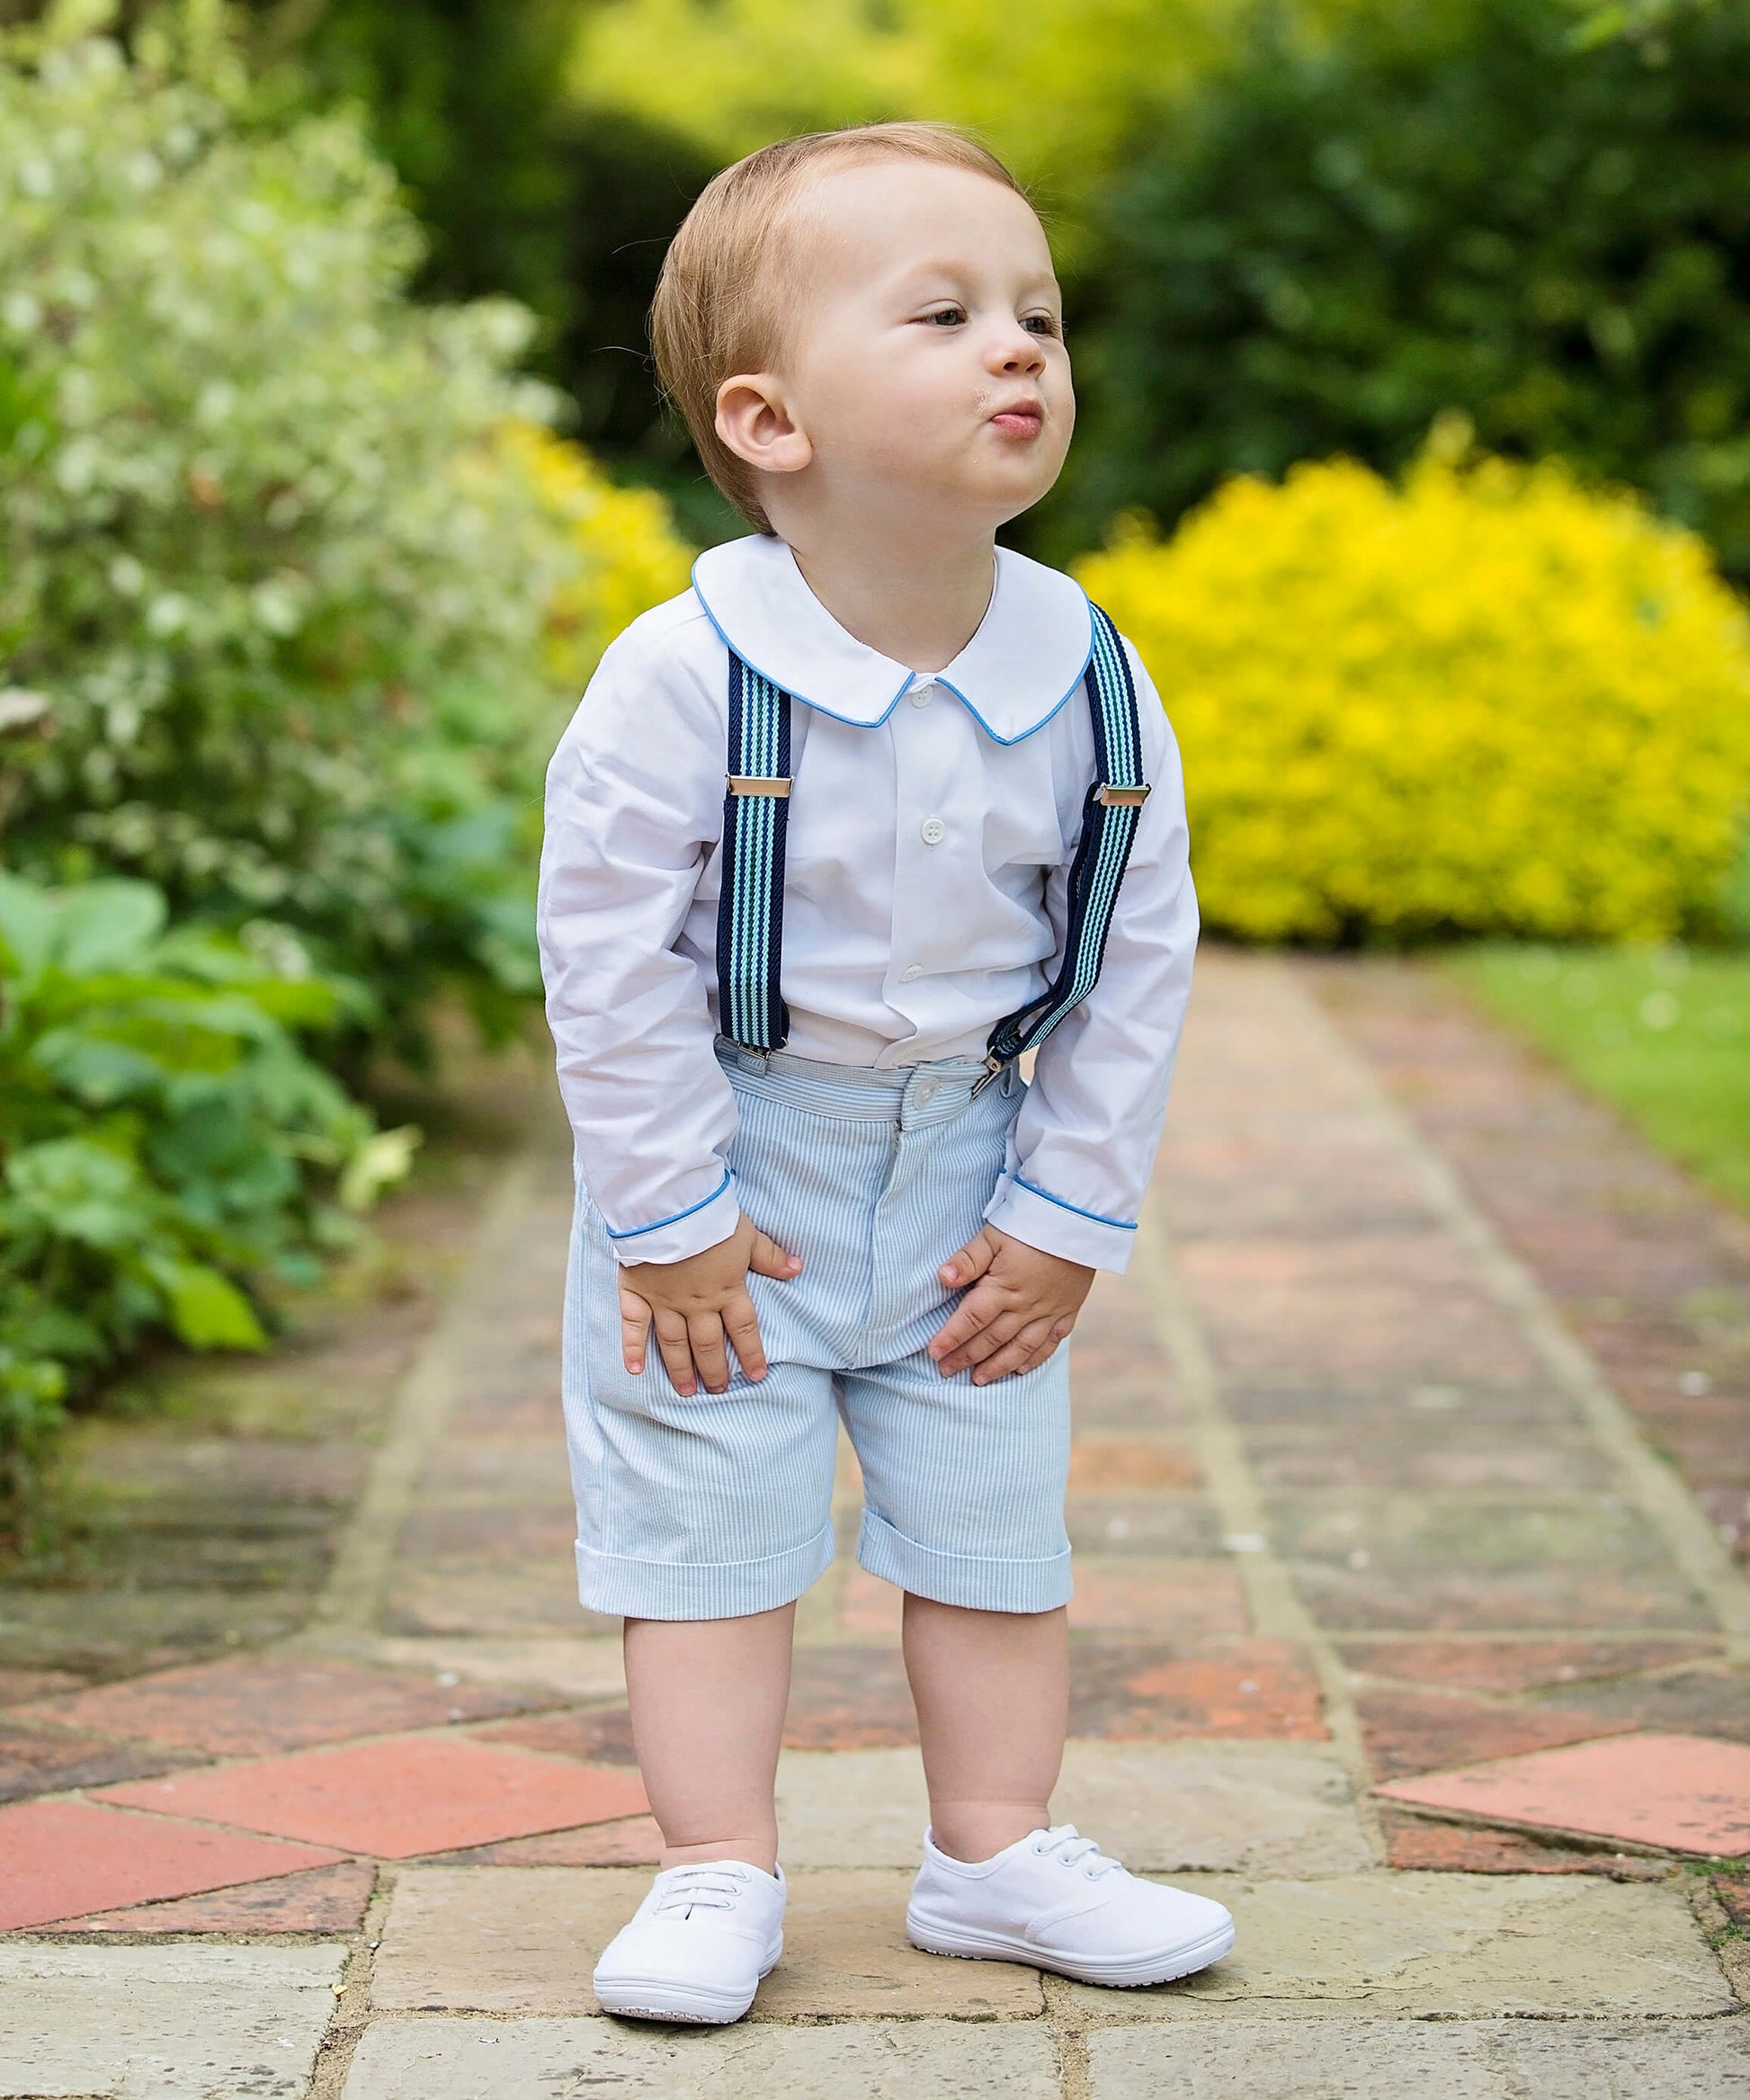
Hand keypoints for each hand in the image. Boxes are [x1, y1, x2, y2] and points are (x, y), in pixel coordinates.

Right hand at [619, 1214, 801, 1395]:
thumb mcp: (748, 1235)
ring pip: (674, 1343)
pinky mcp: (637, 1293)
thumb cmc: (710, 1218)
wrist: (668, 1207)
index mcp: (726, 1290)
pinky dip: (632, 1348)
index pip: (743, 1329)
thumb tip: (797, 1268)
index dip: (751, 1353)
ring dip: (681, 1369)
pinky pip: (634, 1326)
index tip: (756, 1375)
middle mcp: (697, 1303)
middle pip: (708, 1343)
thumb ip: (770, 1256)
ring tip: (686, 1391)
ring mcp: (665, 1302)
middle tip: (717, 1390)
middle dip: (714, 1370)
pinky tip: (635, 1371)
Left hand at [927, 1225, 1092, 1384]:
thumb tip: (942, 1278)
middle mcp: (1025, 1306)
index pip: (971, 1320)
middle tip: (946, 1371)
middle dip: (967, 1357)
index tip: (933, 1354)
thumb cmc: (1031, 1223)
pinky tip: (1021, 1369)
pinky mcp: (1068, 1310)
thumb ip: (968, 1259)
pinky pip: (1051, 1342)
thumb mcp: (994, 1234)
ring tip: (979, 1379)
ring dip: (998, 1365)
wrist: (1080, 1219)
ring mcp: (1048, 1311)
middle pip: (991, 1339)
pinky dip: (1035, 1358)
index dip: (951, 1338)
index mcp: (1003, 1288)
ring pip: (1020, 1347)